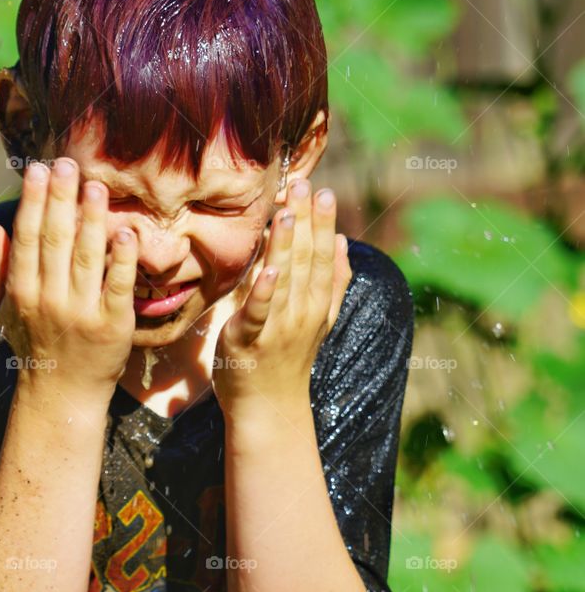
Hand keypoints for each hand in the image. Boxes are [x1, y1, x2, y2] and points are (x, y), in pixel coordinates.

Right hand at [0, 159, 137, 398]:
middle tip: (67, 164)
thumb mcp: (3, 310)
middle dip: (60, 199)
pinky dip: (122, 260)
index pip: (26, 238)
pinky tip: (126, 232)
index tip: (37, 170)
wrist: (62, 393)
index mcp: (22, 292)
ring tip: (95, 187)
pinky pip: (117, 287)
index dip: (32, 202)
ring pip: (87, 258)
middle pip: (55, 241)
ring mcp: (82, 313)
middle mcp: (50, 300)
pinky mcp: (113, 326)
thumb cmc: (33, 342)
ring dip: (91, 220)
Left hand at [212, 180, 352, 412]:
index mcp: (318, 304)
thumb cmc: (287, 358)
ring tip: (287, 213)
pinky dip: (265, 291)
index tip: (323, 192)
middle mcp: (303, 312)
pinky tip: (268, 269)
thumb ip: (334, 282)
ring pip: (285, 279)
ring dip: (287, 246)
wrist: (268, 406)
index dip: (323, 224)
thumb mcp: (319, 319)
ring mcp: (278, 326)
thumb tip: (343, 242)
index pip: (324, 256)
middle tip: (303, 185)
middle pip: (306, 260)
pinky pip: (258, 312)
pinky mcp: (248, 339)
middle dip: (305, 222)